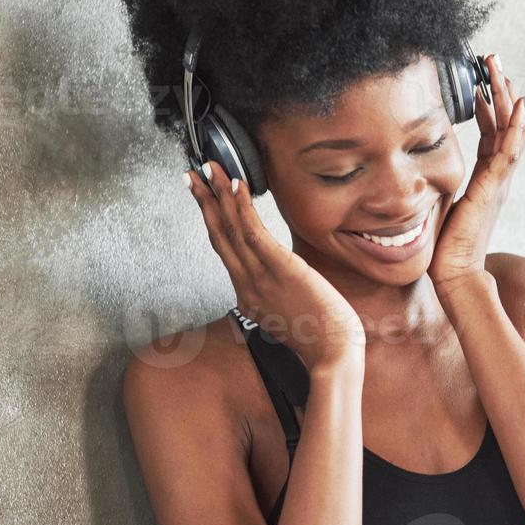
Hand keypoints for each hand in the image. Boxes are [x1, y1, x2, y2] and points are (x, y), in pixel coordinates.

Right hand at [187, 160, 365, 370]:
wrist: (333, 355)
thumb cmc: (319, 337)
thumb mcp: (287, 316)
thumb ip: (275, 296)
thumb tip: (278, 280)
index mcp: (247, 295)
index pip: (224, 249)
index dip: (211, 219)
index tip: (203, 197)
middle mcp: (247, 285)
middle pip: (219, 235)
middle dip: (204, 201)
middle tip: (192, 174)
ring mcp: (262, 278)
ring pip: (232, 229)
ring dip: (218, 195)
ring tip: (210, 169)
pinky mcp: (282, 270)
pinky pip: (255, 234)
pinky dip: (243, 209)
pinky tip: (237, 187)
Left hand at [429, 53, 524, 293]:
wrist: (453, 273)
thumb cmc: (444, 248)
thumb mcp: (440, 205)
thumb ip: (437, 186)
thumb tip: (418, 175)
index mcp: (485, 180)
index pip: (491, 135)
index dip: (489, 107)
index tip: (482, 82)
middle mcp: (497, 177)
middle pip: (505, 125)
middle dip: (500, 91)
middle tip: (494, 60)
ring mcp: (499, 182)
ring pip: (510, 131)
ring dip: (507, 97)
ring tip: (500, 68)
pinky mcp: (494, 189)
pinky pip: (509, 152)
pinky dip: (516, 128)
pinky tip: (519, 106)